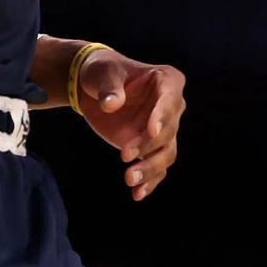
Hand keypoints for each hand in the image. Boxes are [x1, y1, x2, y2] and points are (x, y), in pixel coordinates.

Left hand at [73, 49, 186, 201]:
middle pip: (169, 130)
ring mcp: (162, 129)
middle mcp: (171, 107)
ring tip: (130, 180)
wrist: (95, 88)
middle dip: (149, 146)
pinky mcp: (151, 147)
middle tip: (124, 155)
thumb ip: (109, 87)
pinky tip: (138, 194)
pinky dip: (150, 181)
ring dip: (151, 168)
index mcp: (167, 81)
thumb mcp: (104, 72)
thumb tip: (111, 104)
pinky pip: (157, 167)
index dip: (162, 116)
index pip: (169, 100)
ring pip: (166, 153)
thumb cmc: (103, 72)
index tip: (151, 132)